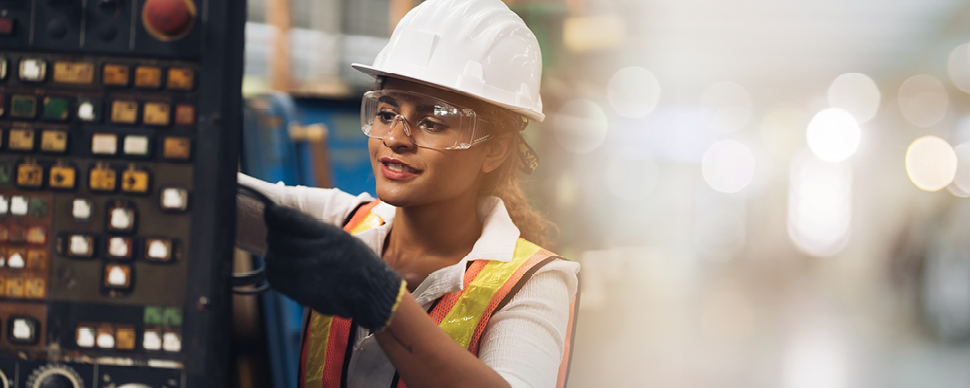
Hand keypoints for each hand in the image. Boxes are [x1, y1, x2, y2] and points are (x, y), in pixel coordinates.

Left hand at [263, 202, 405, 331]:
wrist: (372, 292)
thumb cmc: (358, 262)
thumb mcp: (341, 237)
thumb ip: (314, 230)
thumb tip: (284, 219)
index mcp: (329, 236)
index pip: (290, 220)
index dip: (273, 214)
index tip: (269, 211)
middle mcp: (318, 253)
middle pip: (278, 239)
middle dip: (272, 234)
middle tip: (274, 234)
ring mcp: (309, 274)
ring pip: (274, 259)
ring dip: (271, 254)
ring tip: (277, 253)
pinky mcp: (303, 292)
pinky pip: (276, 279)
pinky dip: (273, 272)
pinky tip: (279, 269)